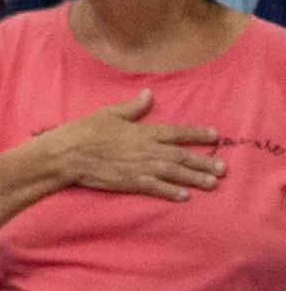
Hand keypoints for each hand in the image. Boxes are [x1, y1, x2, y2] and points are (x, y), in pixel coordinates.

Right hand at [30, 89, 225, 200]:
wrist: (68, 154)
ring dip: (195, 178)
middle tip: (223, 168)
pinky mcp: (131, 182)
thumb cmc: (85, 131)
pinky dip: (172, 192)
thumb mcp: (108, 113)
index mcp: (143, 132)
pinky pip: (157, 188)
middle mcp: (147, 150)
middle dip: (204, 161)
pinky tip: (185, 196)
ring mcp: (141, 167)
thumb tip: (148, 94)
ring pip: (175, 173)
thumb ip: (132, 107)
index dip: (197, 134)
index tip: (215, 135)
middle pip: (182, 156)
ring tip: (212, 183)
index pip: (177, 132)